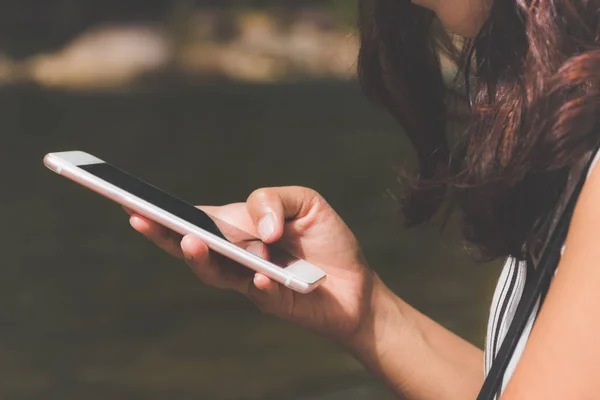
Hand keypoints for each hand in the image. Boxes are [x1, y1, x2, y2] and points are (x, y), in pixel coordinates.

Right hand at [126, 186, 377, 341]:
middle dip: (163, 234)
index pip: (197, 218)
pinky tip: (261, 273)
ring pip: (216, 273)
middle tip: (140, 217)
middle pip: (192, 247)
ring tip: (192, 240)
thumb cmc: (326, 241)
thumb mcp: (305, 203)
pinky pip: (260, 293)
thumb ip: (273, 200)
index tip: (130, 199)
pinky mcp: (273, 301)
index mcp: (238, 228)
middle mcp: (237, 256)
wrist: (357, 285)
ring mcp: (250, 280)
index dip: (165, 212)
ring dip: (200, 257)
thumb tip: (259, 227)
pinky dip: (258, 282)